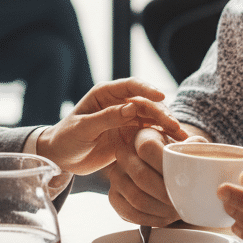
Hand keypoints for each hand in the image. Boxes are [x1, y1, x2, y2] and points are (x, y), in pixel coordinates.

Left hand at [37, 79, 183, 177]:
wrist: (61, 157)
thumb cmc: (67, 138)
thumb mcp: (83, 128)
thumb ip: (107, 117)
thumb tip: (132, 108)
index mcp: (105, 94)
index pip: (130, 86)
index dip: (147, 89)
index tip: (161, 97)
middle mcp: (118, 103)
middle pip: (146, 103)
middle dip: (162, 113)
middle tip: (175, 126)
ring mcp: (125, 119)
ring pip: (151, 119)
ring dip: (166, 126)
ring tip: (180, 138)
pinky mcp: (129, 136)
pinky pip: (148, 135)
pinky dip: (161, 139)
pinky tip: (172, 147)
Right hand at [106, 124, 208, 225]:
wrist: (164, 173)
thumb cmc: (177, 160)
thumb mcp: (187, 148)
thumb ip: (194, 146)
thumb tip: (194, 148)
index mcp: (141, 136)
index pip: (148, 148)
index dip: (165, 166)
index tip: (183, 178)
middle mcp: (124, 153)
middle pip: (142, 176)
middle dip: (166, 194)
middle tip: (182, 202)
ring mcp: (116, 176)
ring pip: (137, 198)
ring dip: (160, 210)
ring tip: (176, 211)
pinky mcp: (114, 196)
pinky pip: (130, 213)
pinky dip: (151, 219)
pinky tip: (164, 217)